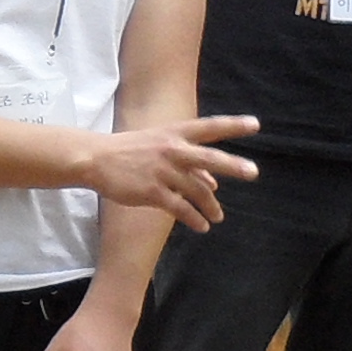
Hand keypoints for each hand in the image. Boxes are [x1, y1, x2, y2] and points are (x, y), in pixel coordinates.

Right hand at [84, 115, 260, 228]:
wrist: (95, 159)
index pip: (209, 127)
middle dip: (233, 165)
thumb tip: (214, 183)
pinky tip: (202, 226)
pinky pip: (181, 208)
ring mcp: (162, 171)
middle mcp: (172, 150)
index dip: (233, 125)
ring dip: (211, 206)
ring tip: (218, 217)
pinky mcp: (152, 192)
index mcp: (174, 134)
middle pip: (209, 158)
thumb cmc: (129, 151)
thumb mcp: (158, 147)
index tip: (255, 124)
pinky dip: (194, 219)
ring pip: (197, 191)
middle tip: (253, 172)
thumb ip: (188, 164)